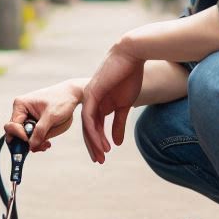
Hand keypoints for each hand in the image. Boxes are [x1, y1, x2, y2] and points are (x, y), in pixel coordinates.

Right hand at [4, 78, 87, 151]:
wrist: (72, 94)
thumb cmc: (62, 100)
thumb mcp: (51, 116)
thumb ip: (40, 132)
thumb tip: (31, 146)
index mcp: (20, 105)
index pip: (12, 127)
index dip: (21, 136)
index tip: (32, 142)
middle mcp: (21, 111)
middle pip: (15, 133)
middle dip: (27, 142)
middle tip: (41, 146)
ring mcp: (27, 116)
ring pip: (23, 137)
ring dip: (34, 143)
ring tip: (47, 144)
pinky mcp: (34, 121)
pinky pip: (31, 135)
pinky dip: (37, 140)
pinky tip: (47, 142)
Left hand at [81, 44, 144, 163]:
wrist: (131, 56)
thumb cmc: (129, 77)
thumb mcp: (125, 105)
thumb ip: (119, 124)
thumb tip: (117, 143)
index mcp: (99, 104)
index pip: (94, 127)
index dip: (98, 142)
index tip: (103, 156)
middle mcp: (91, 102)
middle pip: (88, 128)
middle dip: (94, 146)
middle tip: (99, 161)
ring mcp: (89, 98)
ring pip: (87, 125)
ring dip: (94, 142)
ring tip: (102, 155)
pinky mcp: (91, 94)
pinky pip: (90, 117)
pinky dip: (95, 131)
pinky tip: (102, 142)